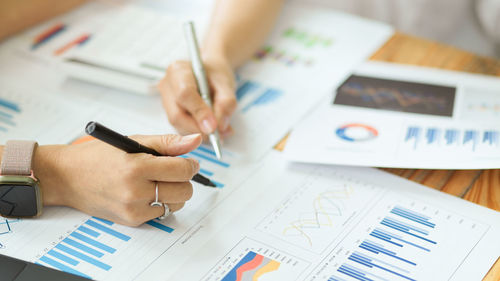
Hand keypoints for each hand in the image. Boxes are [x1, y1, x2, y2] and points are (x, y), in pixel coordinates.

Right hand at [34, 134, 201, 225]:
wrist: (68, 177)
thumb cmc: (100, 156)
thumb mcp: (134, 141)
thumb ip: (168, 143)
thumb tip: (196, 141)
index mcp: (137, 166)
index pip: (182, 170)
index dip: (190, 164)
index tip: (188, 161)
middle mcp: (135, 191)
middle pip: (184, 190)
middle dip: (184, 179)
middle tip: (172, 171)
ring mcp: (133, 209)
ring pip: (176, 204)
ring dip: (174, 193)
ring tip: (158, 182)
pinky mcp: (131, 221)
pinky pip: (161, 214)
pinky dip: (160, 203)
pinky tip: (146, 193)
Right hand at [158, 57, 236, 138]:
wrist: (210, 75)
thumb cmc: (216, 75)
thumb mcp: (226, 84)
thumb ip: (226, 103)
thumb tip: (219, 126)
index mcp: (179, 71)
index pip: (185, 94)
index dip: (199, 112)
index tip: (213, 126)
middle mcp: (167, 86)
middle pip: (177, 115)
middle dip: (198, 129)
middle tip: (217, 134)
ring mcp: (166, 101)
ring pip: (178, 125)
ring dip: (199, 133)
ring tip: (218, 132)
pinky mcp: (170, 114)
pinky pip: (181, 129)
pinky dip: (197, 134)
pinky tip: (210, 130)